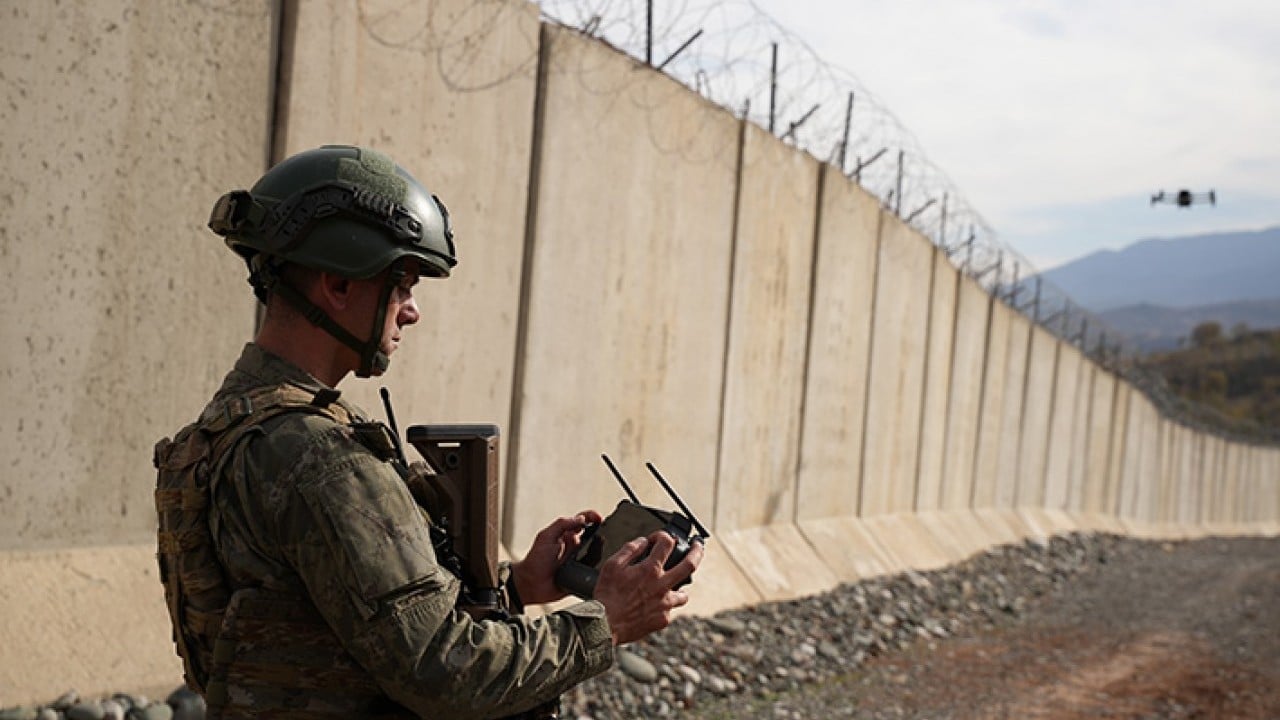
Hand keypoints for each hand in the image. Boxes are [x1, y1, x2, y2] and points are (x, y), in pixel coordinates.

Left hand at [510, 510, 602, 605]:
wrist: (531, 583)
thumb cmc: (535, 559)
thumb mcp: (546, 536)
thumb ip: (562, 524)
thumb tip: (581, 518)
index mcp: (565, 535)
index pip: (582, 521)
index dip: (592, 518)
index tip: (599, 519)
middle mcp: (574, 546)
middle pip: (592, 536)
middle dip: (599, 533)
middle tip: (601, 534)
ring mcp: (578, 560)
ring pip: (595, 552)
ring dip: (598, 549)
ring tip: (596, 549)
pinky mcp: (580, 573)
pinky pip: (593, 569)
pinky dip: (597, 566)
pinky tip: (596, 564)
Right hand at [593, 531, 704, 645]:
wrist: (604, 625)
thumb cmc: (606, 596)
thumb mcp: (612, 565)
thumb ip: (630, 549)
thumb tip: (643, 541)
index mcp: (650, 570)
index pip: (667, 543)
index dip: (663, 536)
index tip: (658, 539)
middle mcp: (662, 585)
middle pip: (689, 565)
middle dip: (697, 551)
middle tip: (698, 546)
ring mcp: (664, 604)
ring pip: (684, 594)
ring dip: (680, 587)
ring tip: (673, 586)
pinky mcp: (662, 619)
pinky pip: (670, 610)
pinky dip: (664, 605)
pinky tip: (654, 605)